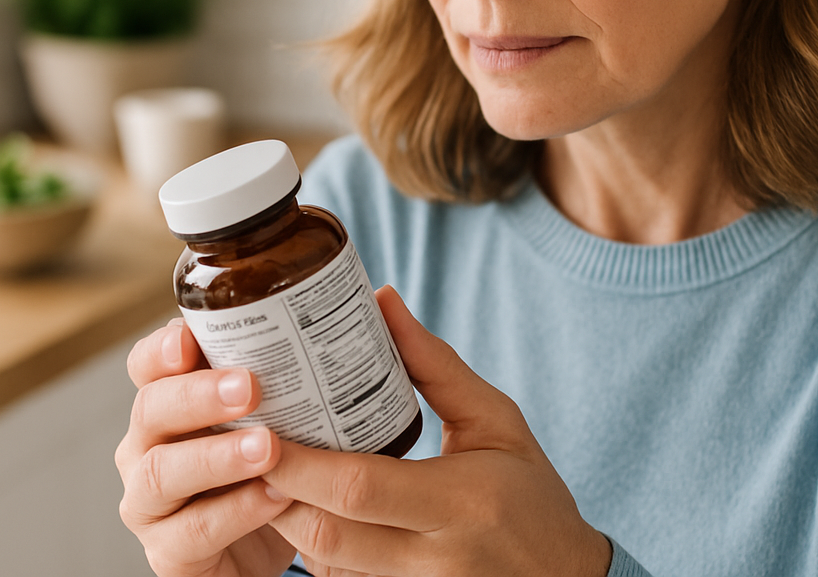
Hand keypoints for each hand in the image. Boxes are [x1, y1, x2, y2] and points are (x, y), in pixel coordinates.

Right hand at [115, 319, 295, 576]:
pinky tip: (276, 497)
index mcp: (173, 398)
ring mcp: (153, 502)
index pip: (149, 363)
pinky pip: (192, 533)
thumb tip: (380, 300)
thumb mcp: (287, 405)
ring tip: (269, 446)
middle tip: (250, 387)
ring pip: (161, 474)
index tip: (192, 339)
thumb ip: (311, 358)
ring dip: (217, 457)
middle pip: (151, 410)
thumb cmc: (278, 455)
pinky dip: (236, 513)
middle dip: (197, 395)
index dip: (162, 349)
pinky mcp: (171, 553)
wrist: (272, 539)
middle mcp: (151, 445)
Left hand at [266, 286, 612, 576]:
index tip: (265, 432)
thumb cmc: (531, 493)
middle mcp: (436, 559)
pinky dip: (316, 549)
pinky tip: (309, 510)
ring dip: (289, 522)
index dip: (304, 464)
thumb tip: (382, 302)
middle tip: (251, 447)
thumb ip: (434, 365)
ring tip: (270, 472)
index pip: (362, 487)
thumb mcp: (495, 418)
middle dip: (278, 493)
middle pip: (327, 535)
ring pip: (324, 568)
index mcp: (463, 501)